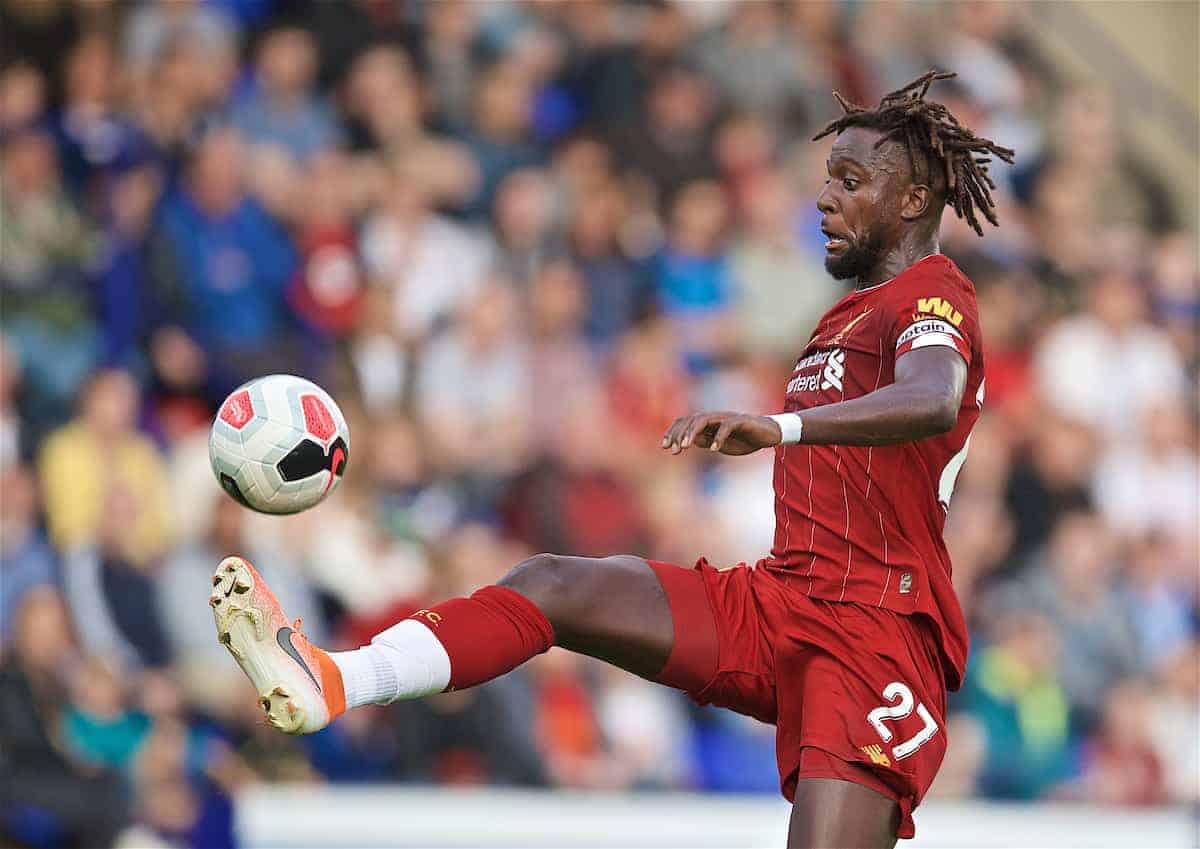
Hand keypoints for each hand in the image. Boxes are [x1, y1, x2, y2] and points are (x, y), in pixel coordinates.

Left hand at [661, 411, 782, 455]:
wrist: (769, 434)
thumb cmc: (744, 439)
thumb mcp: (721, 445)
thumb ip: (705, 441)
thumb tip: (690, 442)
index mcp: (708, 423)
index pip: (685, 422)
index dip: (673, 432)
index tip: (665, 447)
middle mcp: (715, 417)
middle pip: (691, 419)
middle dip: (679, 433)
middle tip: (674, 449)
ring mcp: (727, 418)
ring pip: (704, 419)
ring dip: (692, 432)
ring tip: (686, 446)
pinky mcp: (741, 421)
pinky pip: (727, 426)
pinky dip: (719, 437)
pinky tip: (713, 449)